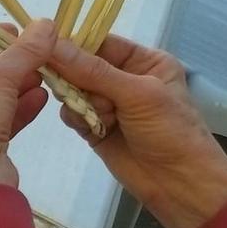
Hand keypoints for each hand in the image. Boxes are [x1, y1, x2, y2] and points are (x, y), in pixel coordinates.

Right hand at [42, 33, 226, 227]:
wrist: (181, 186)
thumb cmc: (171, 132)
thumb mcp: (138, 94)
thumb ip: (93, 70)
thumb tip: (51, 43)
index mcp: (144, 61)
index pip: (99, 41)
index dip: (73, 43)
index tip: (45, 45)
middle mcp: (124, 77)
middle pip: (79, 64)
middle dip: (74, 76)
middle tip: (74, 89)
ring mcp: (108, 103)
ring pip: (71, 88)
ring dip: (77, 100)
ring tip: (99, 116)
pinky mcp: (95, 125)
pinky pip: (71, 111)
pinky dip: (76, 117)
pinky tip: (93, 128)